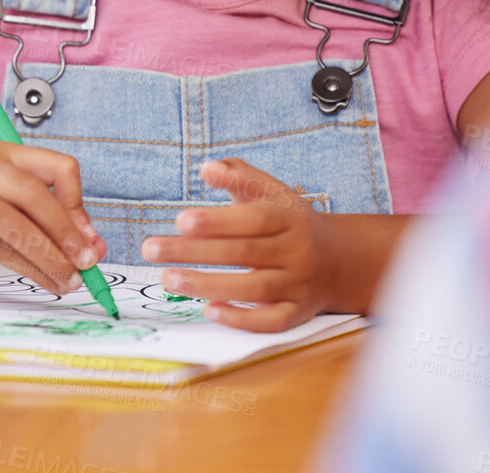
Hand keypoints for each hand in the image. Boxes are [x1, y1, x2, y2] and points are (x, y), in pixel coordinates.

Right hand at [0, 143, 106, 293]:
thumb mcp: (2, 197)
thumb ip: (45, 215)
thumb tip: (93, 244)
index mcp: (3, 153)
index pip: (57, 167)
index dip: (78, 203)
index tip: (87, 236)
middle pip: (36, 197)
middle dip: (67, 235)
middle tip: (88, 262)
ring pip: (19, 230)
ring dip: (51, 261)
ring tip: (70, 281)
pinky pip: (0, 252)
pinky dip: (30, 271)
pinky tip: (46, 282)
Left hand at [139, 158, 340, 332]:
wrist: (338, 260)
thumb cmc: (288, 221)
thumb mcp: (271, 192)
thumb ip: (239, 176)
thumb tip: (208, 167)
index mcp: (289, 217)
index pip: (253, 219)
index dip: (217, 221)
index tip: (180, 221)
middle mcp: (296, 250)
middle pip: (244, 252)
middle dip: (195, 252)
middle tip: (151, 249)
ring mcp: (299, 284)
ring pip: (255, 288)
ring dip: (208, 285)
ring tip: (168, 279)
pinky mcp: (297, 312)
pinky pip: (272, 321)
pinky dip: (242, 318)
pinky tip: (209, 309)